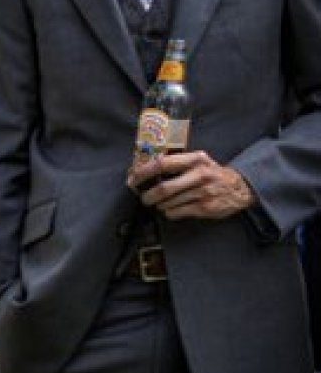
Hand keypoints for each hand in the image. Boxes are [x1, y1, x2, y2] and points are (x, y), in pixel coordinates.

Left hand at [128, 151, 255, 219]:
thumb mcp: (198, 161)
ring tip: (158, 203)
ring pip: (168, 202)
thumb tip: (143, 167)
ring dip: (159, 204)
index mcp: (195, 159)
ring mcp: (204, 192)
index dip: (143, 172)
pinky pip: (177, 212)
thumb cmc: (211, 173)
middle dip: (147, 195)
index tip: (132, 178)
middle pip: (164, 188)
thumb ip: (176, 162)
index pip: (162, 164)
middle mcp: (200, 174)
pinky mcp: (206, 208)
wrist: (240, 188)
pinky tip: (170, 210)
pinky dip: (169, 212)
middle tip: (143, 198)